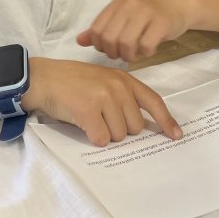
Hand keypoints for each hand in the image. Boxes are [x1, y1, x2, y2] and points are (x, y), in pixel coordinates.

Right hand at [23, 57, 181, 146]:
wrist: (42, 78)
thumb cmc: (71, 82)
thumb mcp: (102, 80)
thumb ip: (122, 95)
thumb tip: (139, 125)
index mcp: (124, 79)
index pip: (153, 101)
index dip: (166, 121)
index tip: (176, 135)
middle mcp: (118, 87)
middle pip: (134, 127)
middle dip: (119, 128)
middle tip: (100, 116)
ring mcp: (104, 97)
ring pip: (118, 135)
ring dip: (104, 133)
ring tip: (88, 116)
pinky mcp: (89, 111)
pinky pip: (101, 139)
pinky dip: (92, 137)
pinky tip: (81, 122)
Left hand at [76, 0, 188, 61]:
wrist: (176, 8)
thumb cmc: (146, 17)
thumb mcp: (122, 19)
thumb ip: (101, 30)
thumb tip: (79, 41)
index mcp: (116, 4)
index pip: (96, 30)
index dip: (100, 46)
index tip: (110, 49)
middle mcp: (129, 6)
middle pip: (109, 38)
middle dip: (113, 53)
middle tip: (122, 55)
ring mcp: (146, 13)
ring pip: (126, 43)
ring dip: (128, 55)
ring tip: (134, 54)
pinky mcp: (161, 23)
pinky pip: (146, 46)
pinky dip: (145, 54)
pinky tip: (148, 50)